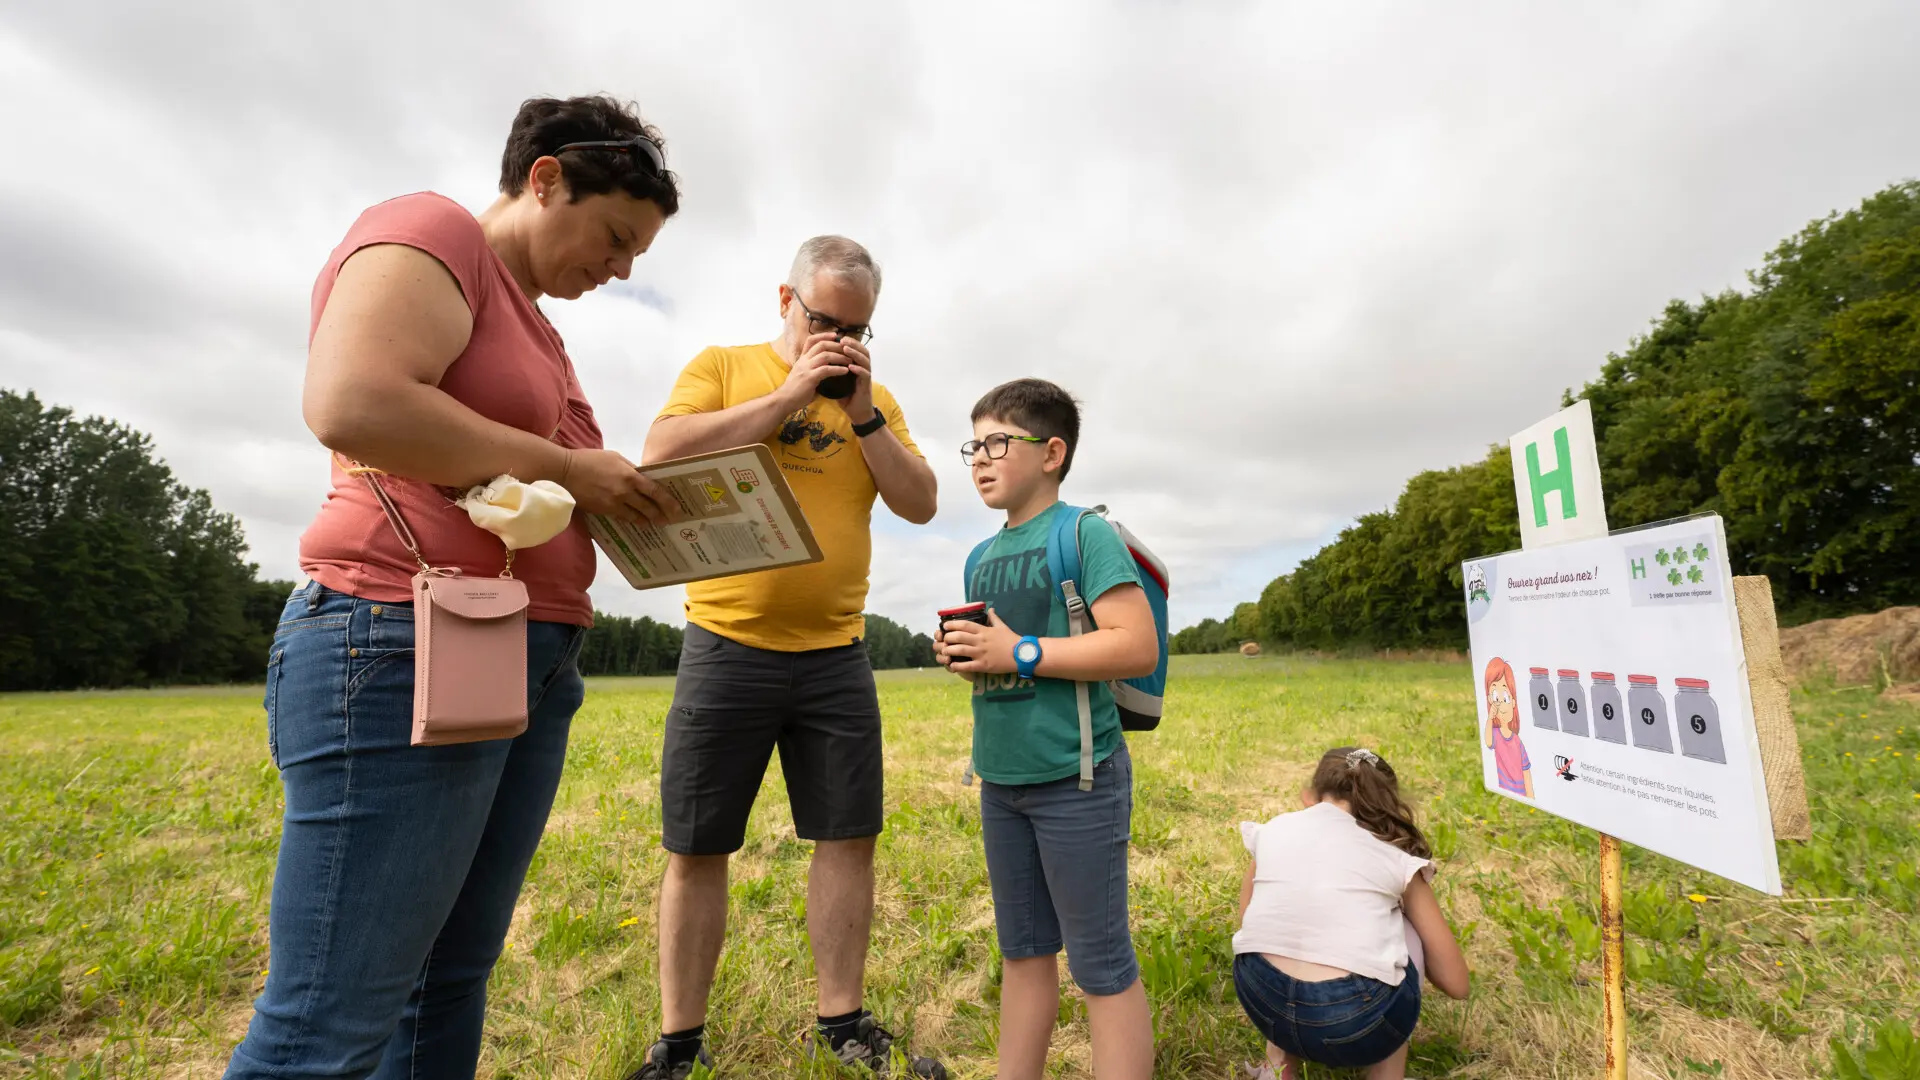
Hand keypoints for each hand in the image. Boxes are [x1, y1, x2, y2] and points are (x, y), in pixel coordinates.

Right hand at [562, 448, 678, 525]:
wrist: (565, 472)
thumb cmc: (590, 460)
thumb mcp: (615, 458)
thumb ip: (631, 469)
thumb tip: (643, 477)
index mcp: (630, 476)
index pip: (654, 491)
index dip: (667, 501)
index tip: (676, 508)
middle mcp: (625, 492)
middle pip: (648, 507)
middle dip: (661, 515)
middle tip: (670, 520)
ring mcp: (614, 503)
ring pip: (636, 516)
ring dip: (647, 520)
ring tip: (655, 523)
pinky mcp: (603, 511)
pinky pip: (622, 518)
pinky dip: (631, 520)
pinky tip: (637, 522)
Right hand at [778, 332, 854, 409]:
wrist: (784, 400)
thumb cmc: (795, 390)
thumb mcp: (802, 374)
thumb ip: (812, 368)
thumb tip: (825, 367)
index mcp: (802, 358)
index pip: (811, 340)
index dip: (824, 335)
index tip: (835, 335)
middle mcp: (803, 360)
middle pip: (821, 345)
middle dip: (837, 345)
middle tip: (848, 349)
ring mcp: (806, 368)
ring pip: (825, 356)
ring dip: (840, 357)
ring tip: (850, 360)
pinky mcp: (809, 378)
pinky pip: (826, 370)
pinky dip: (837, 369)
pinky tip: (845, 371)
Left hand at [837, 338, 875, 423]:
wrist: (857, 414)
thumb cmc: (847, 397)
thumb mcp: (837, 382)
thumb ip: (831, 372)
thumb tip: (818, 365)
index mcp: (857, 366)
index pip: (855, 350)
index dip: (848, 342)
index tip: (837, 337)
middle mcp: (863, 369)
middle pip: (863, 351)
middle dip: (853, 344)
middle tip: (842, 339)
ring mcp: (866, 377)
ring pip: (865, 360)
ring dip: (855, 354)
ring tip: (846, 349)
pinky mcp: (867, 386)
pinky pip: (865, 375)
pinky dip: (859, 370)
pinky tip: (851, 367)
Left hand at [944, 610, 1021, 674]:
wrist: (1021, 654)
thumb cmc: (1011, 639)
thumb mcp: (1002, 626)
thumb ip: (994, 618)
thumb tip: (991, 609)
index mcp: (984, 631)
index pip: (965, 625)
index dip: (952, 625)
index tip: (945, 626)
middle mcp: (980, 641)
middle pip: (959, 637)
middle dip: (948, 638)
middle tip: (943, 640)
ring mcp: (981, 653)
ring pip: (960, 650)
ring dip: (949, 650)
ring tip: (944, 652)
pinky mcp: (983, 665)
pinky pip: (967, 666)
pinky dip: (957, 666)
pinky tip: (952, 666)